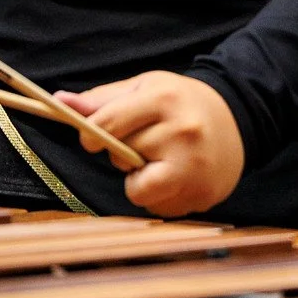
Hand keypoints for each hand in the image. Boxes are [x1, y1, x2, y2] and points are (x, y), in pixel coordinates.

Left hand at [56, 71, 245, 217]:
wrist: (239, 120)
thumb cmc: (181, 102)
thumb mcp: (144, 89)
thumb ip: (102, 100)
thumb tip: (58, 102)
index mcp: (164, 100)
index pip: (109, 123)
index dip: (91, 135)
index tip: (89, 139)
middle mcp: (182, 133)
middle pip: (122, 156)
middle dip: (123, 152)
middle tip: (145, 141)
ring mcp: (194, 167)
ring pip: (137, 190)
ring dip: (139, 181)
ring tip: (159, 161)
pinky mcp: (202, 195)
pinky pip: (158, 207)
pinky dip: (159, 196)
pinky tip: (176, 176)